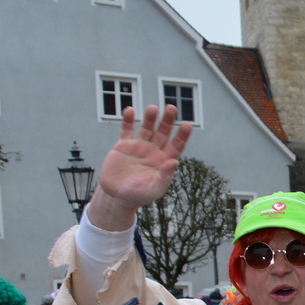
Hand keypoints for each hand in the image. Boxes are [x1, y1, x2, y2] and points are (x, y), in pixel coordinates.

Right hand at [86, 105, 192, 230]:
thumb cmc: (138, 196)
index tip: (188, 124)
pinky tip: (130, 110)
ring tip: (152, 108)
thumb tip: (175, 162)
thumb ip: (164, 176)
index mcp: (164, 161)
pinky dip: (128, 120)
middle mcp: (153, 151)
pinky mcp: (123, 145)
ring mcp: (139, 146)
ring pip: (147, 128)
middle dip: (168, 120)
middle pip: (163, 132)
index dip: (182, 135)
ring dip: (150, 118)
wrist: (116, 196)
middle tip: (172, 108)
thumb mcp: (154, 188)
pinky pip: (127, 130)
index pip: (177, 145)